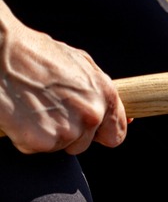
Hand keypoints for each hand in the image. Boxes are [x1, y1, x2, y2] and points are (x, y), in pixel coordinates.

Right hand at [0, 3, 126, 153]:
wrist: (0, 53)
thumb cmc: (35, 54)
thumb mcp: (79, 64)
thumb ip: (99, 92)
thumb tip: (120, 116)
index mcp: (104, 94)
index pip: (115, 134)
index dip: (100, 134)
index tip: (89, 131)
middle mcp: (91, 114)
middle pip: (83, 143)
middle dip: (67, 132)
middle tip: (47, 108)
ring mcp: (68, 129)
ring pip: (60, 146)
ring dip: (46, 133)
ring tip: (32, 107)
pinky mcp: (42, 140)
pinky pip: (35, 148)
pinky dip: (25, 136)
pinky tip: (20, 114)